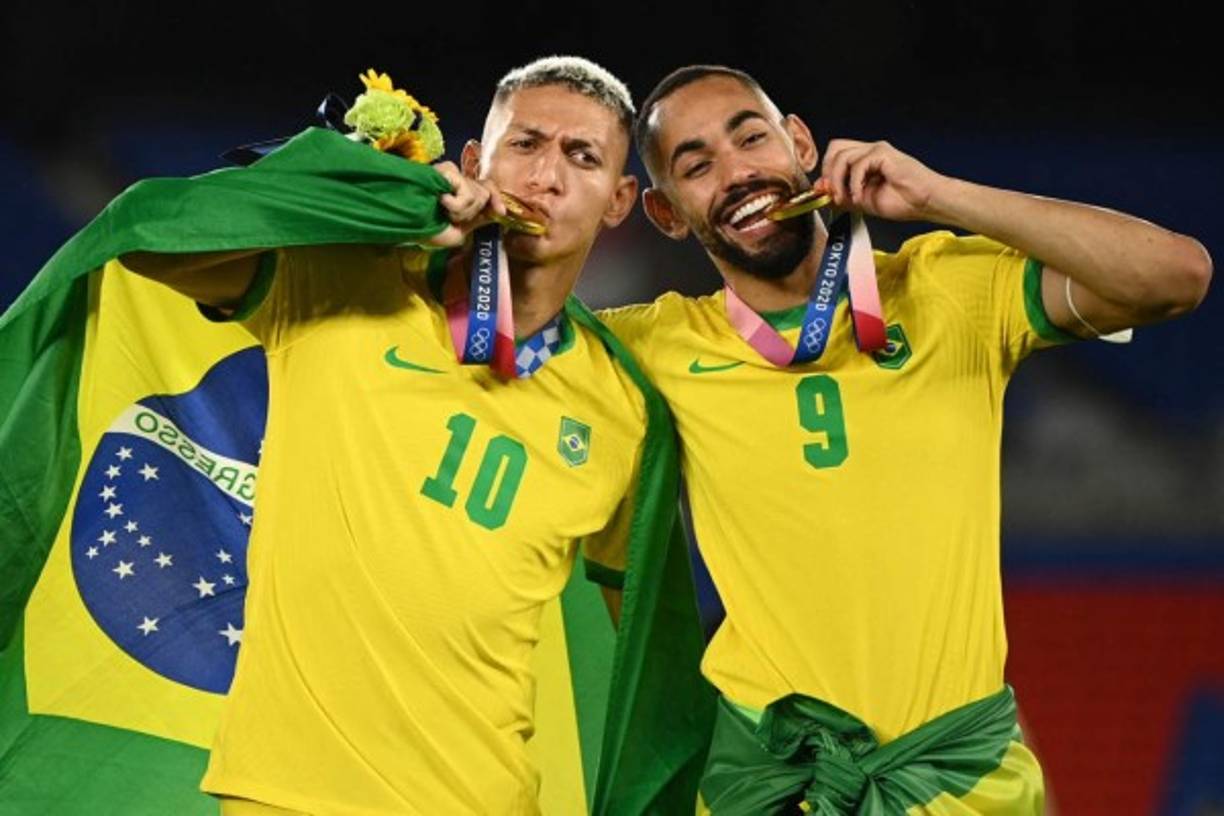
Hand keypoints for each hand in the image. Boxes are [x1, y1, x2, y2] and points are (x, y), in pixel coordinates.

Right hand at [426, 161, 506, 247]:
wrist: (408, 224)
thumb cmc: (426, 230)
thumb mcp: (458, 233)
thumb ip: (477, 222)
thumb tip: (495, 214)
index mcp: (461, 195)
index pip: (486, 189)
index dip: (496, 198)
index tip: (501, 213)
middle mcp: (458, 182)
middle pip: (484, 194)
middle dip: (471, 212)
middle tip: (450, 217)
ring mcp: (453, 175)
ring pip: (477, 195)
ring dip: (461, 211)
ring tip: (442, 211)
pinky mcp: (447, 170)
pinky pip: (466, 191)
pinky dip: (455, 204)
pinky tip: (440, 202)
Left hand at [820, 139, 948, 221]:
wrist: (926, 202)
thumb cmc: (902, 201)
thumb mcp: (862, 202)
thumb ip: (841, 195)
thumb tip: (820, 189)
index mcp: (864, 159)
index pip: (836, 154)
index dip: (826, 171)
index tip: (825, 193)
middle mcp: (869, 151)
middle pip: (835, 148)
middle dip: (828, 172)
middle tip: (833, 194)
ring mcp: (876, 150)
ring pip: (842, 155)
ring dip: (839, 180)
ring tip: (846, 198)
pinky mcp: (883, 153)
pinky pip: (857, 164)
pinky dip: (854, 182)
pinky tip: (860, 195)